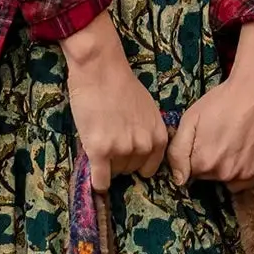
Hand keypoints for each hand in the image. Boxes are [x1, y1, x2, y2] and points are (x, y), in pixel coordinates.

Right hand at [61, 14, 167, 193]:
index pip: (148, 168)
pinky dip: (97, 182)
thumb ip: (147, 133)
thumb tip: (139, 153)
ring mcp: (122, 150)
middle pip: (129, 171)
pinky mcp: (100, 150)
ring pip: (114, 173)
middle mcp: (143, 146)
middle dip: (119, 161)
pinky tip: (94, 176)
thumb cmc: (123, 86)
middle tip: (108, 141)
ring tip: (98, 142)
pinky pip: (100, 180)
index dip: (135, 162)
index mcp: (158, 138)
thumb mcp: (148, 111)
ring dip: (105, 164)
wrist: (101, 70)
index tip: (125, 156)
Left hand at [169, 26, 253, 188]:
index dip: (194, 155)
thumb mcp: (190, 120)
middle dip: (210, 161)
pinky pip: (246, 181)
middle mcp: (225, 175)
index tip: (203, 139)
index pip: (190, 172)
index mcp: (204, 163)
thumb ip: (177, 152)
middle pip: (210, 176)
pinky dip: (244, 170)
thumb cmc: (221, 102)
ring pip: (228, 179)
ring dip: (227, 167)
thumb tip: (179, 180)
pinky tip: (245, 150)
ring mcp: (246, 175)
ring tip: (233, 142)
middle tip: (219, 137)